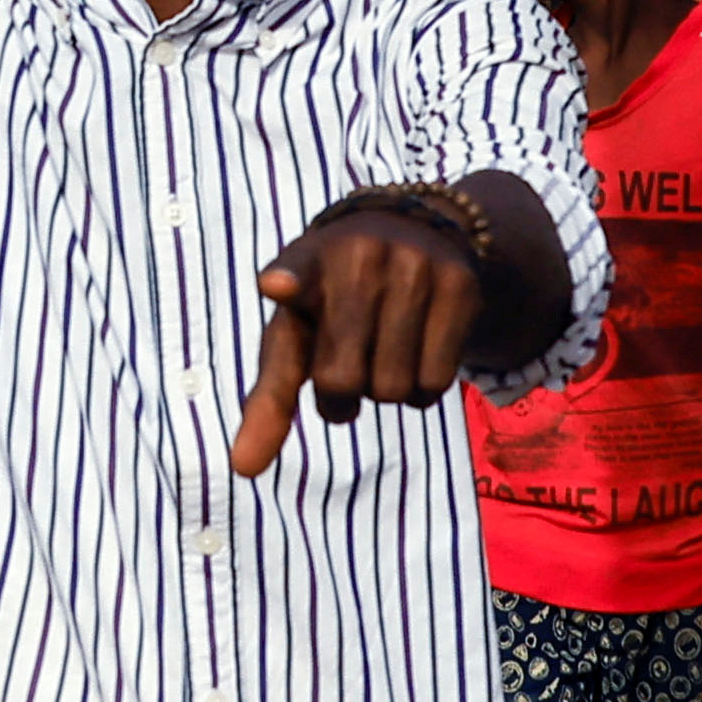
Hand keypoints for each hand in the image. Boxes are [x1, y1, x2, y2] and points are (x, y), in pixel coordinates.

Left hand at [235, 191, 497, 475]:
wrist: (413, 232)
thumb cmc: (335, 305)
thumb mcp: (296, 333)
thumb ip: (268, 398)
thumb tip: (242, 469)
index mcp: (306, 262)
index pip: (293, 271)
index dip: (286, 282)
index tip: (277, 286)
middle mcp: (358, 256)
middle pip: (341, 380)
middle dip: (340, 395)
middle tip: (347, 365)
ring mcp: (413, 265)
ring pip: (394, 388)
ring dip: (385, 392)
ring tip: (383, 351)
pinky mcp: (459, 285)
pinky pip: (437, 381)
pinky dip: (423, 389)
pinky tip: (417, 352)